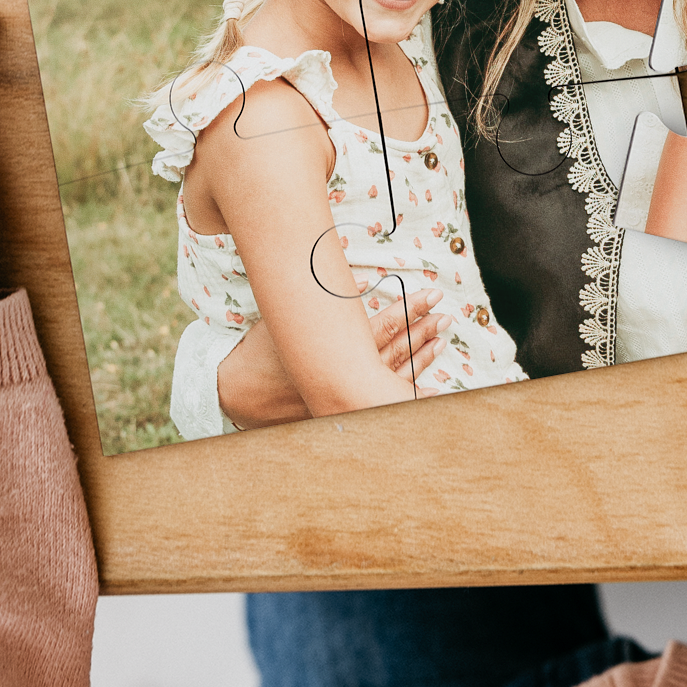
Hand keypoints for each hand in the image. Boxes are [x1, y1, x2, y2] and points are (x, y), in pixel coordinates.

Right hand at [217, 286, 450, 429]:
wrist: (239, 393)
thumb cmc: (261, 350)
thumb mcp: (287, 316)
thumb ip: (319, 298)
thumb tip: (354, 276)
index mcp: (332, 347)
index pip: (384, 327)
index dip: (412, 310)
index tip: (432, 295)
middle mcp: (343, 375)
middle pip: (395, 352)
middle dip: (423, 332)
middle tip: (446, 317)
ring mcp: (344, 397)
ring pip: (393, 378)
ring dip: (421, 359)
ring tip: (442, 340)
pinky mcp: (341, 411)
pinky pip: (382, 404)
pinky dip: (407, 397)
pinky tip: (428, 392)